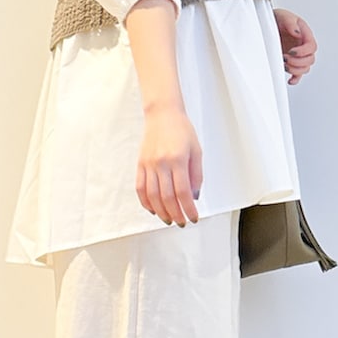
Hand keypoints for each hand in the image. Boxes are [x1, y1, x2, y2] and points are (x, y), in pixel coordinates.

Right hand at [136, 107, 203, 225]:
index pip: (183, 192)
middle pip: (167, 197)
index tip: (194, 218)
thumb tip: (193, 197)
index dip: (189, 209)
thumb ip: (196, 175)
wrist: (162, 114)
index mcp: (177, 159)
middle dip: (176, 214)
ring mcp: (148, 164)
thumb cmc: (182, 130)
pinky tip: (154, 209)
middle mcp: (161, 163)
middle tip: (182, 222)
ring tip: (169, 220)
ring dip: (161, 212)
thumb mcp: (196, 151)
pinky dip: (146, 202)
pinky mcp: (140, 164)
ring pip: (152, 196)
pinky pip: (141, 188)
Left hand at [274, 8, 317, 84]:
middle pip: (310, 60)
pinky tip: (290, 80)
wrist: (267, 24)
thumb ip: (290, 23)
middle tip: (285, 57)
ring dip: (295, 70)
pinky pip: (298, 75)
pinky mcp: (291, 62)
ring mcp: (298, 56)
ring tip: (284, 64)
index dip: (303, 52)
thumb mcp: (283, 16)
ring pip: (305, 69)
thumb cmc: (278, 19)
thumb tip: (297, 33)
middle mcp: (303, 46)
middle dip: (297, 62)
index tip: (291, 51)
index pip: (311, 47)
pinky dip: (295, 79)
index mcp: (305, 35)